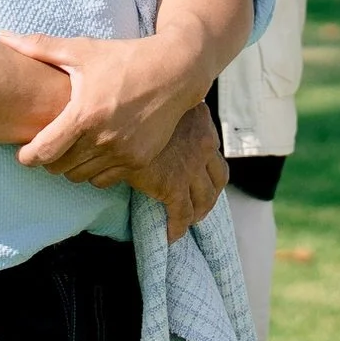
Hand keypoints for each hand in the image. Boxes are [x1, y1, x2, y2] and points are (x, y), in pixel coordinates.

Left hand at [8, 25, 202, 183]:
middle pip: (58, 168)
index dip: (27, 156)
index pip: (43, 153)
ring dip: (72, 166)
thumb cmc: (124, 58)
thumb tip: (1, 36)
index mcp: (84, 114)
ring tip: (72, 147)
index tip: (24, 151)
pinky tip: (95, 152)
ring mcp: (123, 153)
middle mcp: (103, 139)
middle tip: (50, 144)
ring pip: (80, 177)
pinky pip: (104, 179)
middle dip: (49, 159)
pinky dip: (95, 171)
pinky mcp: (139, 161)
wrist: (176, 71)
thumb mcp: (82, 50)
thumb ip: (39, 47)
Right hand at [128, 102, 228, 241]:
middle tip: (200, 204)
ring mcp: (191, 167)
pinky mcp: (173, 185)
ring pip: (205, 198)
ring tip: (189, 220)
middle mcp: (204, 144)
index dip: (208, 167)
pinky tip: (171, 236)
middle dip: (211, 193)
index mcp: (201, 122)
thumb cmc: (132, 106)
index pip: (213, 149)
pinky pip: (181, 213)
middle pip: (218, 177)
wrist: (121, 117)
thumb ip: (166, 115)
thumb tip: (155, 121)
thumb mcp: (158, 104)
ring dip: (199, 212)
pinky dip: (178, 227)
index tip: (200, 176)